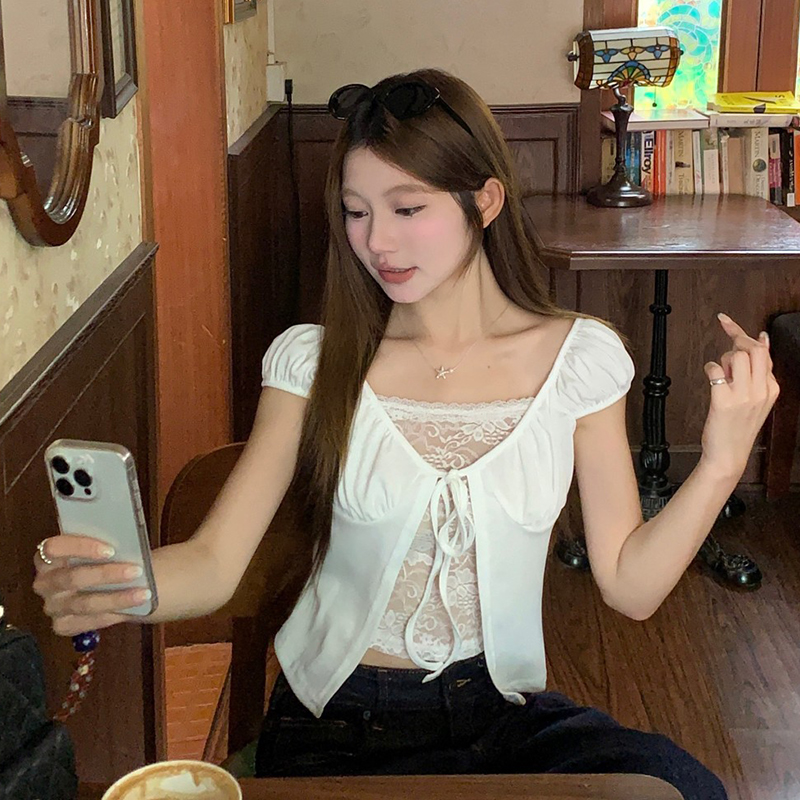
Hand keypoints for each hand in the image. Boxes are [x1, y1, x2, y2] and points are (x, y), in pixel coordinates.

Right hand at [33, 535, 149, 635]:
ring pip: (84, 603)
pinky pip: (87, 622)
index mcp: (47, 557)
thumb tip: (126, 544)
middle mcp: (45, 583)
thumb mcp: (100, 547)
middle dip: (106, 574)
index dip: (81, 547)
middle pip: (72, 578)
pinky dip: (112, 614)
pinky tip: (132, 609)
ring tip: (144, 593)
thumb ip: (104, 546)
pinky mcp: (62, 625)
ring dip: (117, 598)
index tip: (111, 550)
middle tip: (136, 570)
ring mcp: (52, 606)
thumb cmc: (103, 559)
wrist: (108, 582)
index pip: (54, 548)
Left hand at [700, 313, 779, 478]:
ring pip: (736, 357)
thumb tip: (761, 340)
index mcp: (772, 389)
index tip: (728, 322)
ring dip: (723, 360)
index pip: (764, 352)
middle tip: (726, 349)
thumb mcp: (755, 399)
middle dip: (736, 343)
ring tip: (721, 375)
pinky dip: (709, 369)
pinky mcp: (723, 401)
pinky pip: (715, 370)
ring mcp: (743, 396)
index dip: (744, 334)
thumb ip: (758, 372)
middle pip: (754, 350)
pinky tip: (710, 377)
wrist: (728, 455)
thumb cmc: (737, 427)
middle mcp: (761, 391)